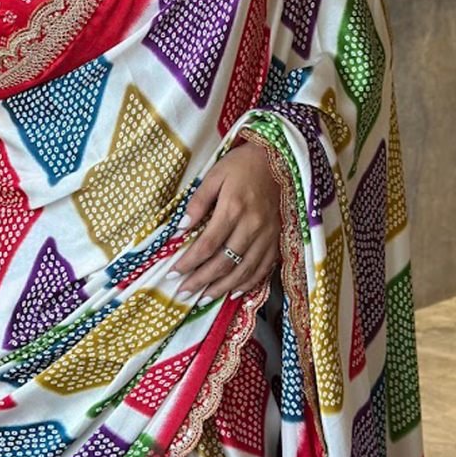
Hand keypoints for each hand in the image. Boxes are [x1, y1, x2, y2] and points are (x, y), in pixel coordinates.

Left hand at [172, 137, 280, 299]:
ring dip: (222, 288)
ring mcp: (268, 236)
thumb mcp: (215, 175)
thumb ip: (198, 202)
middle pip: (224, 262)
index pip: (207, 244)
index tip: (174, 272)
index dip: (190, 262)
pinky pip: (264, 269)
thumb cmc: (243, 165)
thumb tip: (181, 228)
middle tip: (183, 293)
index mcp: (233, 208)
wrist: (281, 159)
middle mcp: (252, 226)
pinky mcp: (279, 240)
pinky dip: (249, 284)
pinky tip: (234, 292)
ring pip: (243, 271)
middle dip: (201, 281)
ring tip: (203, 298)